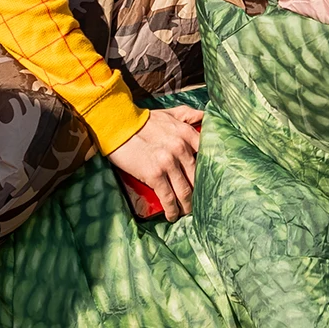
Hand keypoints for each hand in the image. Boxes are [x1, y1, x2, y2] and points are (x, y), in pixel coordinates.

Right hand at [106, 105, 203, 221]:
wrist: (117, 125)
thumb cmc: (143, 120)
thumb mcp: (170, 113)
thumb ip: (189, 114)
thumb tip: (205, 117)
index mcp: (186, 133)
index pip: (208, 156)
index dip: (210, 172)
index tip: (210, 182)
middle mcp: (181, 148)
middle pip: (197, 177)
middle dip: (199, 192)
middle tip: (199, 201)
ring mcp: (168, 163)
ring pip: (185, 191)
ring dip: (187, 205)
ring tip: (186, 212)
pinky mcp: (154, 175)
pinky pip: (168, 197)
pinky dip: (172, 210)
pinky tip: (173, 215)